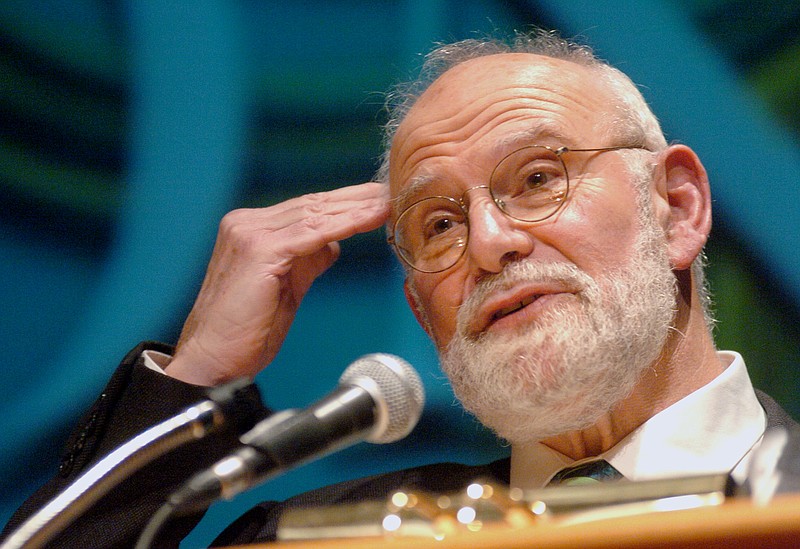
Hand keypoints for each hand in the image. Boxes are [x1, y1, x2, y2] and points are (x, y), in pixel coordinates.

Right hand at [165, 182, 389, 384]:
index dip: (345, 204)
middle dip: (356, 199)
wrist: (212, 360)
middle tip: (392, 191)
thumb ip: (306, 261)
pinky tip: (371, 218)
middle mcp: (247, 223)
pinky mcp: (259, 250)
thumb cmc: (245, 332)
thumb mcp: (285, 287)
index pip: (306, 209)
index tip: (378, 199)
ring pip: (315, 214)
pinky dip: (346, 224)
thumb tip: (334, 244)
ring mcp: (250, 233)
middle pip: (313, 205)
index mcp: (250, 229)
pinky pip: (312, 233)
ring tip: (389, 202)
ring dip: (357, 208)